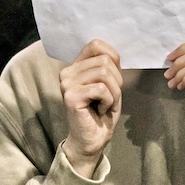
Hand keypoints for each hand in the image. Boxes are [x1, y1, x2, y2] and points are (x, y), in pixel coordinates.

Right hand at [60, 40, 122, 177]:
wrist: (91, 140)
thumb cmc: (101, 113)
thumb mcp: (109, 85)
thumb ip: (107, 67)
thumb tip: (114, 54)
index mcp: (75, 66)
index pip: (95, 45)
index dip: (113, 57)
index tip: (115, 77)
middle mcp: (67, 72)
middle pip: (104, 60)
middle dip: (117, 81)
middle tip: (110, 97)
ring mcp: (67, 84)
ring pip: (105, 74)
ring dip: (114, 93)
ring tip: (106, 104)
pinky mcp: (71, 96)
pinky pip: (102, 89)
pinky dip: (109, 101)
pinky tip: (100, 110)